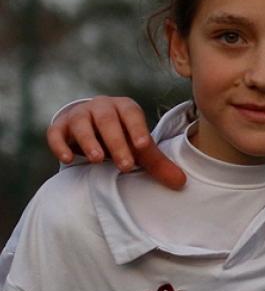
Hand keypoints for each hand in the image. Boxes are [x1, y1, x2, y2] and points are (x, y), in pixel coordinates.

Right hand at [46, 96, 185, 189]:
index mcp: (125, 108)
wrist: (93, 128)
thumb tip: (181, 183)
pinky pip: (56, 133)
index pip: (132, 113)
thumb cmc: (122, 137)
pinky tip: (67, 160)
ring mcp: (79, 115)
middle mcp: (101, 107)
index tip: (142, 146)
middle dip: (116, 142)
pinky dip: (60, 145)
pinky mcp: (60, 126)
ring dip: (88, 141)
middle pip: (107, 120)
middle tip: (125, 165)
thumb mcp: (139, 147)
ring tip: (96, 160)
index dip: (137, 128)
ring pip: (81, 123)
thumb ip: (158, 163)